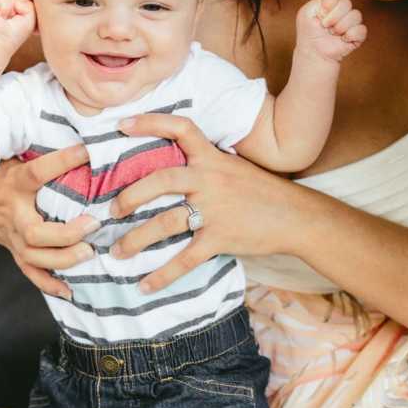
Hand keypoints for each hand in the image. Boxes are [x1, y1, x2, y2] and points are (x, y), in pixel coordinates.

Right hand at [0, 143, 97, 297]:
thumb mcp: (1, 146)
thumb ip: (30, 139)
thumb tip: (66, 120)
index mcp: (10, 182)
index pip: (37, 172)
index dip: (62, 161)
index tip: (87, 151)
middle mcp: (10, 212)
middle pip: (37, 233)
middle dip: (67, 234)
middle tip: (93, 223)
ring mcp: (9, 233)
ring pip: (35, 256)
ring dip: (64, 259)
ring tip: (90, 254)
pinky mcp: (10, 245)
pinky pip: (29, 270)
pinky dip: (49, 283)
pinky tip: (70, 291)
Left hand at [108, 113, 303, 292]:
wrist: (296, 217)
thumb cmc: (264, 193)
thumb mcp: (234, 168)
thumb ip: (205, 166)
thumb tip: (172, 169)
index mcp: (212, 158)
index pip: (181, 128)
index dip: (150, 122)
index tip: (121, 125)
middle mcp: (210, 180)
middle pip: (160, 180)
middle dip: (130, 196)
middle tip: (111, 211)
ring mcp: (214, 210)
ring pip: (165, 223)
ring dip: (136, 240)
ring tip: (118, 252)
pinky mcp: (220, 238)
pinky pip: (185, 259)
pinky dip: (162, 275)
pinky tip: (145, 286)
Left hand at [294, 0, 366, 63]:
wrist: (314, 53)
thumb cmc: (309, 33)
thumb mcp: (305, 14)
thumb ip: (316, 2)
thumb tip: (332, 6)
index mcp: (328, 2)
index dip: (328, 3)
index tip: (320, 15)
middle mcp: (341, 10)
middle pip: (346, 3)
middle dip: (334, 17)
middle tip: (325, 26)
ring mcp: (350, 21)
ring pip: (356, 15)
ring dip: (341, 27)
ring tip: (332, 34)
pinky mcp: (358, 34)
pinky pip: (361, 29)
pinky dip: (351, 35)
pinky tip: (343, 39)